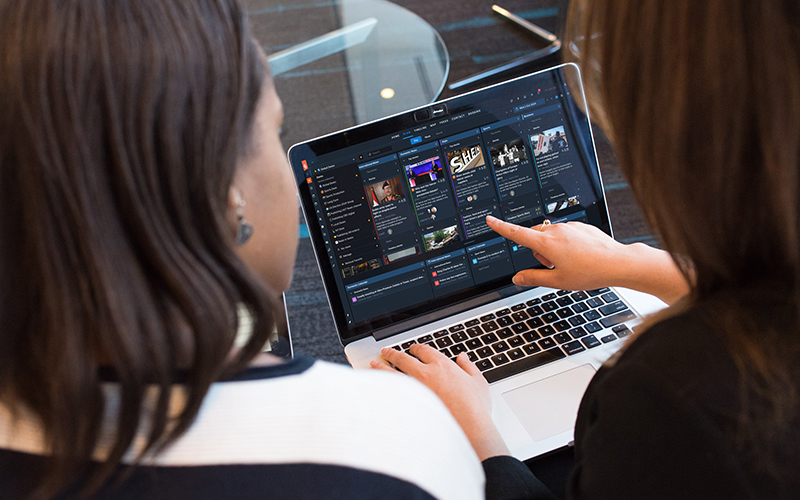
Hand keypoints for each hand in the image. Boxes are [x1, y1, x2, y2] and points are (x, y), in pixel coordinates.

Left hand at [371, 344, 509, 460]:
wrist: (468, 428)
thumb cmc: (474, 407)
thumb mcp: (478, 382)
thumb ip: (469, 367)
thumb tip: (463, 358)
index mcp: (442, 365)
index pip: (424, 350)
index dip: (416, 348)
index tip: (412, 349)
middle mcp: (425, 374)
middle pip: (404, 358)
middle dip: (393, 353)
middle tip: (386, 351)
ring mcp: (415, 389)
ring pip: (393, 373)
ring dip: (382, 367)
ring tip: (374, 364)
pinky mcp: (409, 404)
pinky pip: (393, 392)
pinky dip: (384, 387)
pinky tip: (378, 386)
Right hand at [486, 216, 688, 303]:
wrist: (617, 263)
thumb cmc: (589, 272)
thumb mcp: (557, 281)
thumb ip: (533, 278)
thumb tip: (517, 278)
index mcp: (547, 243)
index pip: (517, 234)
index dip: (501, 227)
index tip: (490, 220)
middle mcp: (556, 230)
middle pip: (534, 236)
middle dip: (537, 250)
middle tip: (552, 267)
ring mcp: (570, 227)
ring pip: (550, 235)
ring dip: (552, 248)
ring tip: (570, 263)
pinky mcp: (581, 226)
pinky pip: (565, 233)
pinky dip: (566, 244)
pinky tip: (580, 256)